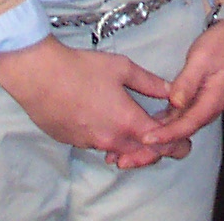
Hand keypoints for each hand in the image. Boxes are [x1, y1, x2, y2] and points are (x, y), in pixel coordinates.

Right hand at [0, 39, 189, 168]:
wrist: (40, 76)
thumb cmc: (81, 69)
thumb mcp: (122, 68)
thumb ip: (149, 82)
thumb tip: (170, 91)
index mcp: (127, 122)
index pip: (161, 143)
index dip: (175, 143)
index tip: (183, 140)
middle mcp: (110, 140)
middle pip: (141, 155)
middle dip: (156, 148)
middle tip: (163, 135)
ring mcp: (89, 143)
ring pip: (118, 152)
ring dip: (130, 144)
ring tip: (136, 127)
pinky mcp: (73, 142)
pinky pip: (97, 146)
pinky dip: (107, 139)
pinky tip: (106, 121)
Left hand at [141, 14, 223, 147]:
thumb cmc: (220, 46)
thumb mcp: (202, 59)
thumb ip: (188, 81)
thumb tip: (174, 102)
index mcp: (212, 102)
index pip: (187, 124)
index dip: (167, 134)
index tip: (146, 138)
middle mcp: (205, 110)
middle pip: (180, 134)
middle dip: (156, 146)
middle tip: (129, 155)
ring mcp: (198, 107)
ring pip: (175, 129)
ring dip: (154, 140)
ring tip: (128, 150)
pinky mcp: (191, 102)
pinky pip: (173, 119)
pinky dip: (158, 126)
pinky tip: (140, 130)